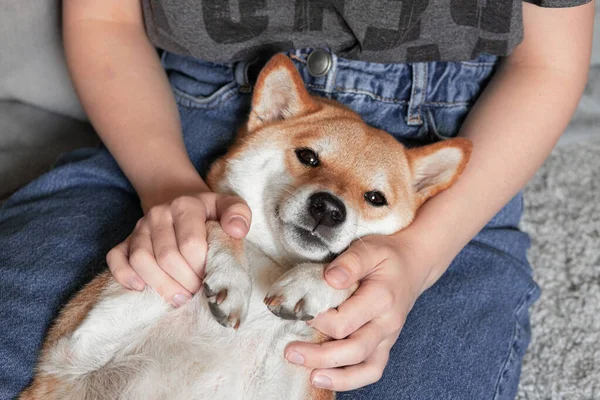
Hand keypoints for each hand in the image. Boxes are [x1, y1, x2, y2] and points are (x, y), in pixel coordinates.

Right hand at [107, 191, 250, 306]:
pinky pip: (115, 259)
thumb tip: (237, 230)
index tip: (212, 278)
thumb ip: (239, 214)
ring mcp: (140, 227)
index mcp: (186, 205)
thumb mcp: (229, 207)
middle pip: (166, 257)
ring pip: (140, 260)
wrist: (182, 205)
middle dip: (185, 282)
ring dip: (161, 285)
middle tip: (198, 292)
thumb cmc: (210, 214)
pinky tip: (141, 289)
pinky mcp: (125, 240)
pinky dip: (125, 276)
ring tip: (179, 297)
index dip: (202, 268)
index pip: (190, 244)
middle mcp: (158, 214)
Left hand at [284, 233, 432, 390]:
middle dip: (319, 355)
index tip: (300, 311)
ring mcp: (388, 338)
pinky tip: (327, 378)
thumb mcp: (370, 249)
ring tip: (310, 376)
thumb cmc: (386, 257)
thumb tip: (330, 279)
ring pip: (366, 369)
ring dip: (336, 377)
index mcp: (382, 299)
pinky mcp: (385, 345)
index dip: (317, 320)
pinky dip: (351, 380)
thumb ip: (350, 262)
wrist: (413, 265)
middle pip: (353, 350)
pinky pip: (372, 371)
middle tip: (290, 352)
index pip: (344, 321)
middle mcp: (387, 324)